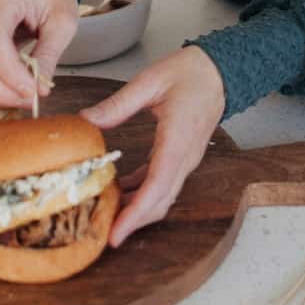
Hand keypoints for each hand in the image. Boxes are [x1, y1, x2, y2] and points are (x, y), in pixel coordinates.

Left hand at [79, 46, 225, 248]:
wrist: (219, 70)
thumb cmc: (189, 72)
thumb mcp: (149, 81)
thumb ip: (117, 104)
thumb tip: (85, 120)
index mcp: (177, 139)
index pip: (157, 186)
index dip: (136, 214)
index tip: (116, 233)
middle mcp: (185, 156)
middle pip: (160, 200)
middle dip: (133, 222)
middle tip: (102, 235)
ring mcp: (186, 159)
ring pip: (163, 196)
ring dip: (137, 210)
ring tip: (107, 215)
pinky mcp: (182, 157)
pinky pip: (163, 183)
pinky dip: (143, 193)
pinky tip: (121, 190)